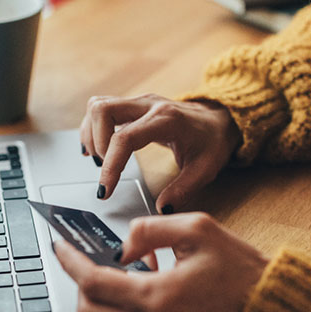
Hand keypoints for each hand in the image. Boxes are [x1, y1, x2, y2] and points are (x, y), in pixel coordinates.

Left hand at [54, 212, 267, 311]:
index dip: (71, 262)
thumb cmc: (239, 268)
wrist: (270, 307)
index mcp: (160, 296)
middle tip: (84, 258)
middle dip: (79, 283)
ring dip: (105, 294)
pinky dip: (128, 305)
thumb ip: (149, 229)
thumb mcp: (197, 229)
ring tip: (127, 267)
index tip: (59, 246)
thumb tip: (121, 246)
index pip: (94, 282)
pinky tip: (148, 282)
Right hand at [80, 94, 240, 213]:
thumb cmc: (212, 141)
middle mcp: (149, 105)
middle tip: (104, 169)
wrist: (219, 119)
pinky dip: (93, 127)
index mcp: (167, 120)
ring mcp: (139, 102)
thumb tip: (161, 208)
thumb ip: (183, 190)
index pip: (125, 138)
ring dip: (91, 133)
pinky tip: (97, 148)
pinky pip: (102, 108)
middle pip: (103, 110)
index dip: (111, 165)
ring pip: (98, 105)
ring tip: (100, 159)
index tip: (105, 190)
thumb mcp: (205, 169)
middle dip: (96, 143)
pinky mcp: (133, 105)